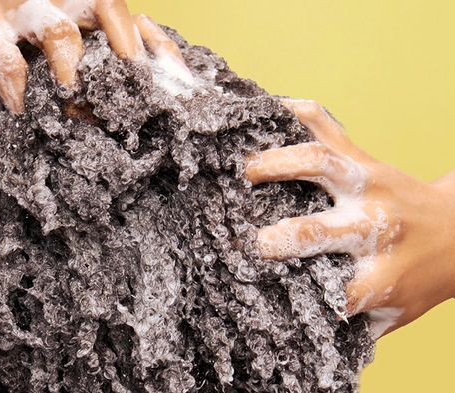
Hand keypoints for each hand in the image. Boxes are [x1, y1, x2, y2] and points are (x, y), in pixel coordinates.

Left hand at [0, 0, 194, 139]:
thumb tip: (29, 132)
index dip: (12, 81)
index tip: (21, 112)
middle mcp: (23, 6)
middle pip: (54, 21)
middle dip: (69, 60)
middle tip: (76, 98)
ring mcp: (64, 6)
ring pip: (103, 5)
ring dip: (125, 43)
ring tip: (139, 82)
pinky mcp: (96, 17)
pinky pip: (136, 20)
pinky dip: (158, 48)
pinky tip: (177, 80)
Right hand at [246, 98, 454, 337]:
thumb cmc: (418, 277)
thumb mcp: (395, 312)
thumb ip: (356, 327)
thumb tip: (303, 346)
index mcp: (385, 274)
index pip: (340, 291)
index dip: (303, 298)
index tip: (267, 298)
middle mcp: (377, 227)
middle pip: (326, 230)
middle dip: (287, 238)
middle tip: (253, 244)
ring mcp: (370, 185)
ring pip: (322, 164)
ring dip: (280, 164)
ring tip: (245, 169)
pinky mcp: (364, 158)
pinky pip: (327, 126)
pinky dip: (296, 113)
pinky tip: (265, 110)